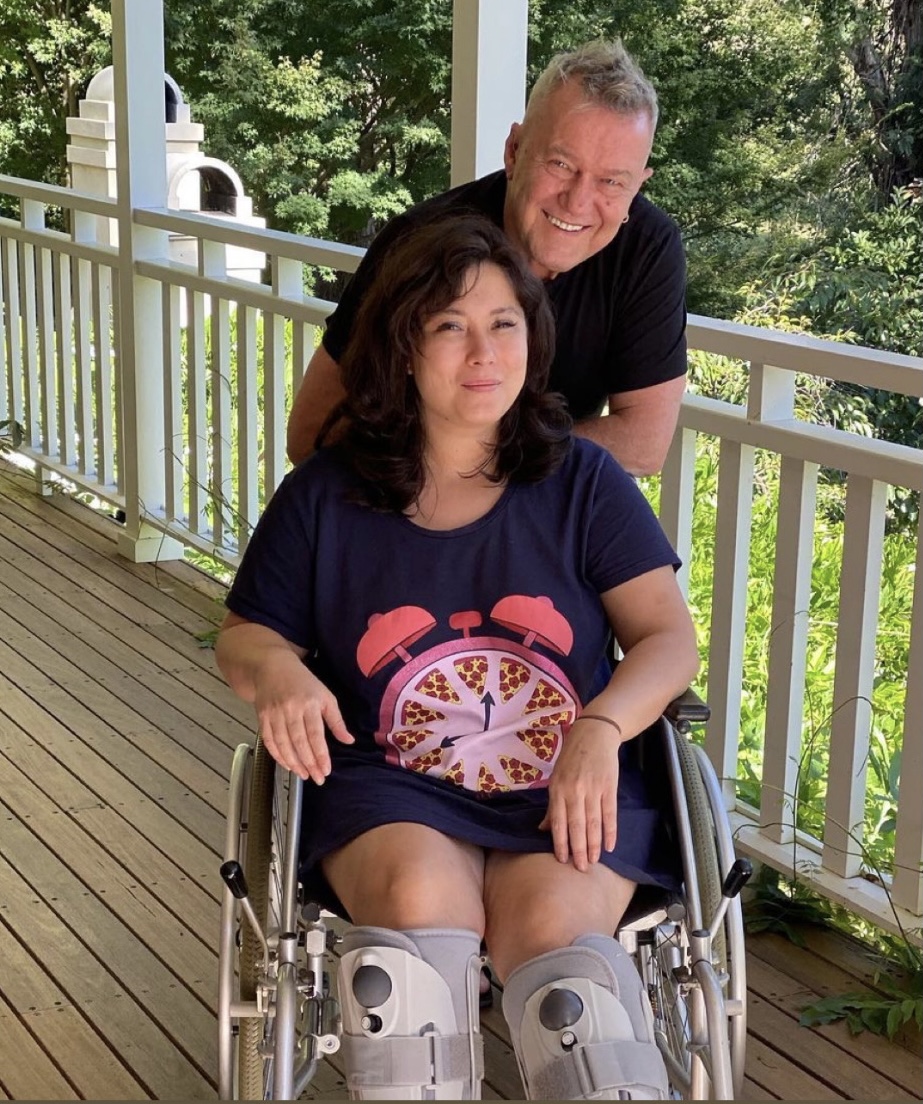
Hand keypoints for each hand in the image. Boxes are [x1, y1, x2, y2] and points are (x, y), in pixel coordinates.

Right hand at [254, 655, 353, 783]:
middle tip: (317, 779)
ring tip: (304, 775)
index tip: (326, 770)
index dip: (321, 755)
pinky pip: (269, 741)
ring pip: (283, 744)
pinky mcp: (262, 717)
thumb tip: (348, 741)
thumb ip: (336, 720)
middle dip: (309, 763)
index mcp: (310, 703)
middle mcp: (291, 709)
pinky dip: (277, 755)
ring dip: (294, 763)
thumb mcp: (325, 696)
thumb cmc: (304, 683)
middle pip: (299, 742)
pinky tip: (287, 765)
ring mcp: (274, 714)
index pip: (316, 735)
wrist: (272, 668)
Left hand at [539, 720, 620, 871]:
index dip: (560, 842)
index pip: (558, 821)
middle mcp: (574, 790)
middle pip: (576, 825)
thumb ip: (552, 805)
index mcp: (558, 789)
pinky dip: (610, 831)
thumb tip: (544, 829)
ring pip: (593, 822)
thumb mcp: (556, 778)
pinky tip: (610, 846)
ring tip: (594, 861)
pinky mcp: (609, 786)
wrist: (594, 735)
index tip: (562, 860)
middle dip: (578, 849)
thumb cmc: (572, 758)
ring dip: (594, 844)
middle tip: (580, 868)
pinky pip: (610, 813)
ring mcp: (592, 788)